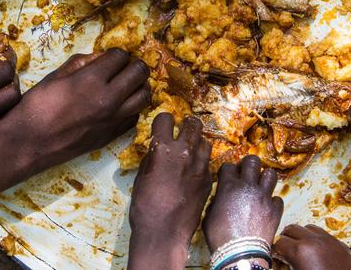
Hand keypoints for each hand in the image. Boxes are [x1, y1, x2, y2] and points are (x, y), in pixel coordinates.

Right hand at [0, 49, 150, 169]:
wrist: (29, 142)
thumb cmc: (37, 106)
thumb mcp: (55, 76)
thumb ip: (81, 62)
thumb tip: (100, 56)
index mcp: (92, 79)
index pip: (121, 56)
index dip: (116, 53)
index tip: (110, 57)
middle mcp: (109, 98)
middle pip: (140, 73)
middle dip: (133, 65)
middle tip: (122, 67)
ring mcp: (113, 119)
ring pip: (145, 96)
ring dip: (139, 85)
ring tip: (127, 84)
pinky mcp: (112, 135)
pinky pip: (136, 116)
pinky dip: (133, 107)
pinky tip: (121, 104)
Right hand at [128, 114, 212, 267]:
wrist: (163, 233)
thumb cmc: (145, 207)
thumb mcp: (141, 177)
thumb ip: (152, 158)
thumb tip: (156, 149)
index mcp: (162, 149)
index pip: (166, 118)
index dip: (163, 121)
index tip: (162, 127)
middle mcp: (184, 152)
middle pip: (192, 123)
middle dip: (186, 125)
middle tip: (182, 132)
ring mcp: (200, 166)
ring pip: (204, 141)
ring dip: (196, 143)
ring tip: (189, 152)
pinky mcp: (209, 180)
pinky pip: (208, 162)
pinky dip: (201, 163)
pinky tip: (194, 172)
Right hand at [203, 155, 283, 251]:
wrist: (240, 253)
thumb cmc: (220, 237)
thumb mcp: (209, 215)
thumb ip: (217, 201)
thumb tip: (220, 197)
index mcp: (229, 186)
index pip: (229, 166)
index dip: (228, 171)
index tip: (228, 177)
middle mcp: (248, 187)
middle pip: (253, 161)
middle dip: (249, 165)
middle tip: (247, 173)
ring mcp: (264, 197)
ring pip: (271, 174)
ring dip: (264, 178)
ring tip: (260, 186)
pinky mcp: (276, 210)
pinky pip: (278, 199)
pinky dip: (272, 202)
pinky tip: (267, 207)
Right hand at [273, 224, 350, 269]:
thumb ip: (286, 265)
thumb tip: (279, 263)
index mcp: (300, 251)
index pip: (279, 241)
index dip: (276, 250)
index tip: (277, 256)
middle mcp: (314, 242)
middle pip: (292, 229)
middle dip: (286, 238)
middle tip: (285, 249)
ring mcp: (329, 241)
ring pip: (309, 228)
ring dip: (302, 235)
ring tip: (301, 247)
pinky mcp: (340, 245)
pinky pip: (325, 234)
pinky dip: (317, 239)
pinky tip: (317, 250)